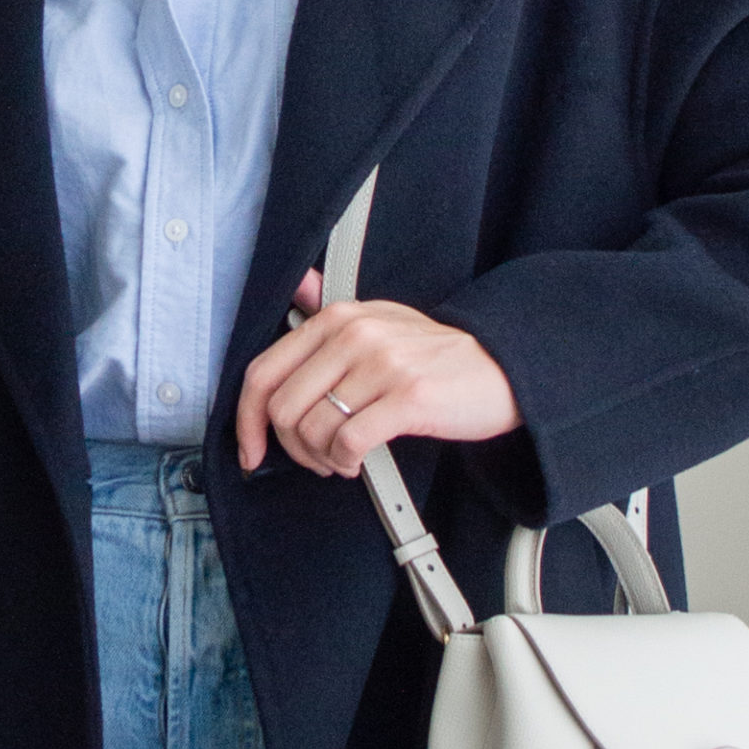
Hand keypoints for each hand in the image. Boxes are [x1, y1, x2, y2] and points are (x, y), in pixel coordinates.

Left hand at [236, 268, 522, 477]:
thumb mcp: (381, 320)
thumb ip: (331, 312)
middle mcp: (355, 335)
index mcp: (337, 318)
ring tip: (341, 459)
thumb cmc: (435, 357)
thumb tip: (297, 286)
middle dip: (290, 448)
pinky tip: (357, 462)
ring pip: (312, 430)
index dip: (246, 421)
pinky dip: (345, 463)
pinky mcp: (407, 397)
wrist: (501, 370)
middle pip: (282, 409)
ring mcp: (382, 364)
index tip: (251, 450)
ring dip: (320, 459)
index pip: (262, 372)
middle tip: (315, 457)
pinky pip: (348, 442)